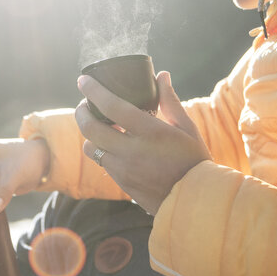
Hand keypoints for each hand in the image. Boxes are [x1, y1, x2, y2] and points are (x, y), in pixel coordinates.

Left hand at [76, 70, 210, 214]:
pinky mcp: (121, 183)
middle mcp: (132, 151)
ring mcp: (124, 169)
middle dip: (82, 111)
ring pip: (90, 147)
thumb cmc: (194, 160)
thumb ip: (170, 101)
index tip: (83, 80)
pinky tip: (110, 144)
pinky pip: (101, 163)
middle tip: (84, 103)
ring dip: (89, 134)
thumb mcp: (187, 128)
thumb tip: (162, 75)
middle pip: (91, 128)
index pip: (112, 106)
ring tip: (97, 125)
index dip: (94, 91)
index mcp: (150, 132)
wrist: (194, 200)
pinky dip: (101, 150)